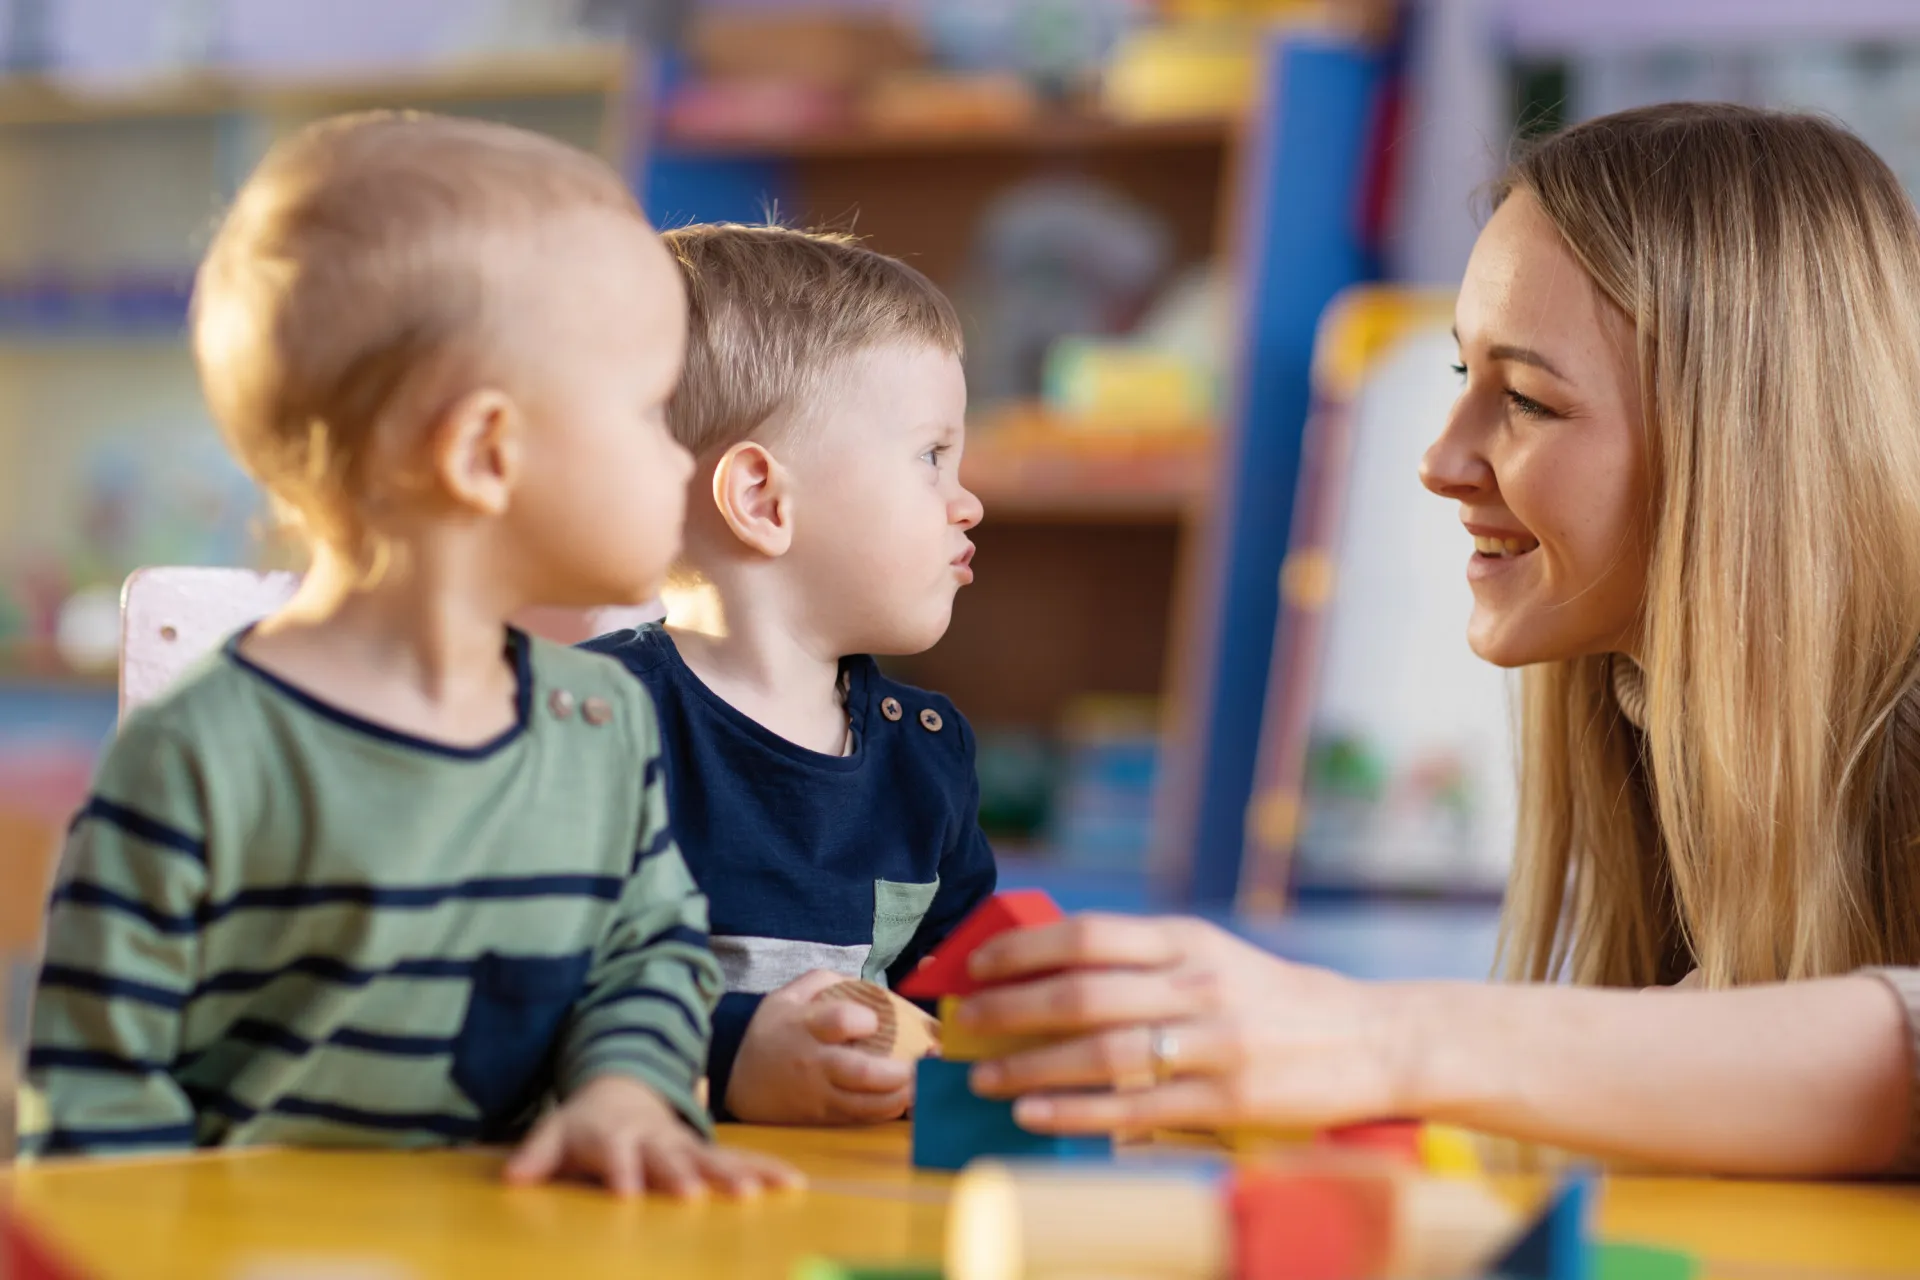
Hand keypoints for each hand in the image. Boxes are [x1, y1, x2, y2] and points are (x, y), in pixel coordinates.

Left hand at [503, 1074, 803, 1196]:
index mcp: (615, 1135)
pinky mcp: (708, 1153)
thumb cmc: (586, 1124)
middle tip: (694, 1196)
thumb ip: (536, 1154)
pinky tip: (791, 1183)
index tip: (626, 1194)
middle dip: (683, 1176)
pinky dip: (765, 1169)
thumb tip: (512, 1177)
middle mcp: (655, 1138)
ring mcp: (685, 1144)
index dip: (620, 1172)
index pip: (615, 1155)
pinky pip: (740, 1161)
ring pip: (712, 1158)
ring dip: (734, 1174)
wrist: (624, 1087)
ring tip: (755, 1194)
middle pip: (669, 1157)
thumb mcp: (555, 1131)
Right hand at [725, 970, 915, 1124]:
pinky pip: (862, 1118)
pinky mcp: (824, 1118)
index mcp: (804, 1026)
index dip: (861, 1020)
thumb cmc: (770, 1034)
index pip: (837, 1022)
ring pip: (866, 1104)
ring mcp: (819, 1095)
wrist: (737, 1083)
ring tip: (923, 1083)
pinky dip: (888, 1112)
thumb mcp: (785, 997)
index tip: (873, 1020)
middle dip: (898, 1072)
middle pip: (860, 1073)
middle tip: (923, 1063)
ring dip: (902, 1097)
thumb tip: (864, 980)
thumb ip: (823, 981)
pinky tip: (907, 1100)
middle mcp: (813, 1063)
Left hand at [956, 914, 1409, 1134]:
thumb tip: (1047, 968)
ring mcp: (1216, 1043)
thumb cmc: (1272, 999)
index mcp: (1189, 940)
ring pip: (1102, 1054)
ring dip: (1032, 1068)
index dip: (1025, 950)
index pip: (1089, 935)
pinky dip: (1077, 1112)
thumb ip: (1144, 959)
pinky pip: (1136, 1108)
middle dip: (1012, 1010)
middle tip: (967, 1023)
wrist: (1369, 1039)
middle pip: (1084, 994)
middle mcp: (1199, 984)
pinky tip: (1036, 1115)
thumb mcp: (1213, 956)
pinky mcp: (1229, 1098)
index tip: (978, 966)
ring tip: (985, 1079)